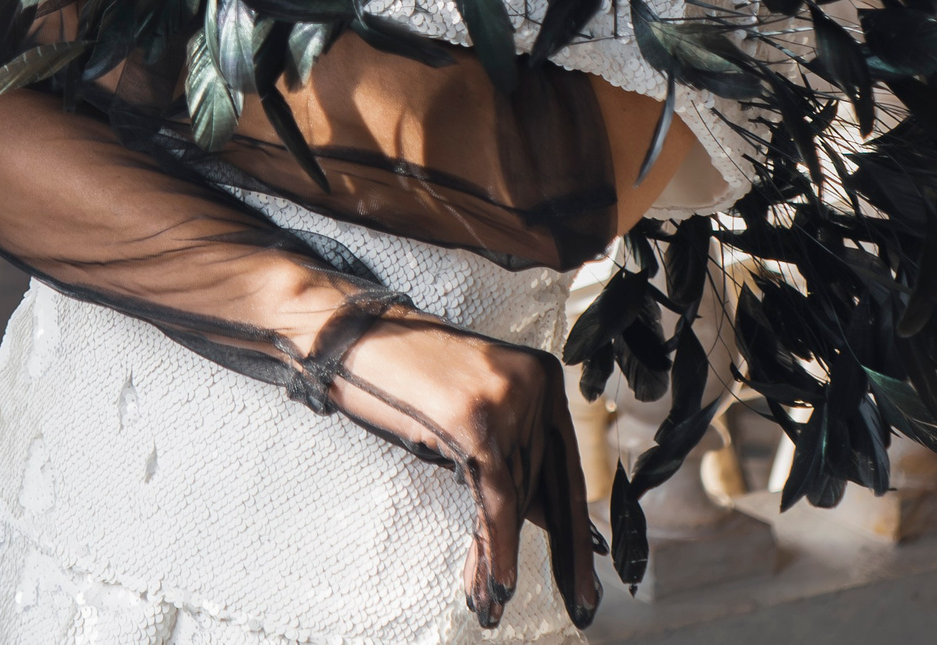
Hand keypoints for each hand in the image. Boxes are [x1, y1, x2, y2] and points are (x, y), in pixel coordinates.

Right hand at [328, 314, 600, 627]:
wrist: (349, 335)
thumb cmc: (401, 374)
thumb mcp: (470, 413)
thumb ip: (514, 456)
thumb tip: (557, 521)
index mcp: (541, 376)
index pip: (565, 465)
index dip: (577, 526)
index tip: (586, 573)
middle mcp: (534, 383)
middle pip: (541, 486)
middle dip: (544, 550)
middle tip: (560, 601)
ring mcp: (507, 399)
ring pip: (515, 498)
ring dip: (499, 555)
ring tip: (492, 599)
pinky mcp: (475, 421)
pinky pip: (494, 498)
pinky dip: (496, 545)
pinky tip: (495, 581)